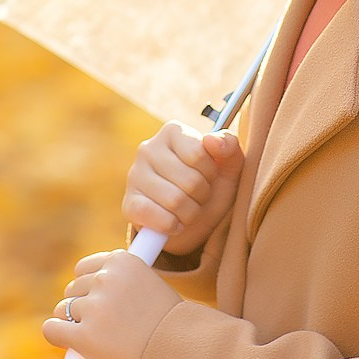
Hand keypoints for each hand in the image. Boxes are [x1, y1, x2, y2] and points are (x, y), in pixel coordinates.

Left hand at [41, 249, 182, 358]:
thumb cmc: (171, 329)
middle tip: (105, 326)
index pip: (85, 268)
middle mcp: (106, 278)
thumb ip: (122, 284)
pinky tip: (68, 345)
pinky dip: (57, 337)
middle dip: (83, 308)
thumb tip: (91, 287)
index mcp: (123, 261)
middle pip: (72, 289)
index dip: (89, 288)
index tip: (99, 302)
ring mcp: (94, 307)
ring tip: (104, 340)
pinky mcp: (84, 335)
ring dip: (76, 325)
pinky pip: (52, 330)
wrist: (182, 357)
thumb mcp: (151, 288)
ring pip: (63, 311)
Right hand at [124, 118, 242, 255]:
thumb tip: (211, 140)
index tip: (208, 175)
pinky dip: (173, 226)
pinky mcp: (129, 204)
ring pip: (175, 201)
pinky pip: (157, 218)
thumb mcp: (228, 166)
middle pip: (189, 180)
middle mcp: (148, 148)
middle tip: (198, 196)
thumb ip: (229, 146)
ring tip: (187, 208)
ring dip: (190, 213)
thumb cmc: (211, 187)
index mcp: (173, 132)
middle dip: (202, 195)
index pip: (198, 154)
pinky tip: (174, 222)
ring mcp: (134, 176)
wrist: (194, 224)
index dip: (210, 173)